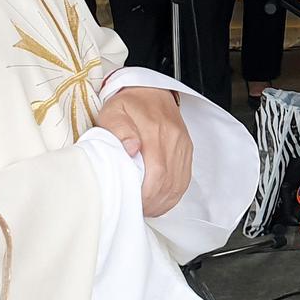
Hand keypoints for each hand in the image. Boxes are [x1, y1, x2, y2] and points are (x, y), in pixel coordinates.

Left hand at [95, 86, 193, 216]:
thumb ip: (119, 130)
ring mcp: (183, 146)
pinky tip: (159, 199)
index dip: (146, 194)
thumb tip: (131, 150)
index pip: (157, 172)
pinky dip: (172, 194)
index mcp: (156, 131)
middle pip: (169, 183)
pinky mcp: (187, 150)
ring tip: (146, 207)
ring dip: (163, 201)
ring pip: (179, 184)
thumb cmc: (128, 103)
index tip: (132, 201)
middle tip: (136, 208)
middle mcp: (174, 140)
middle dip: (153, 202)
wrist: (150, 91)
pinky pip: (184, 179)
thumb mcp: (113, 112)